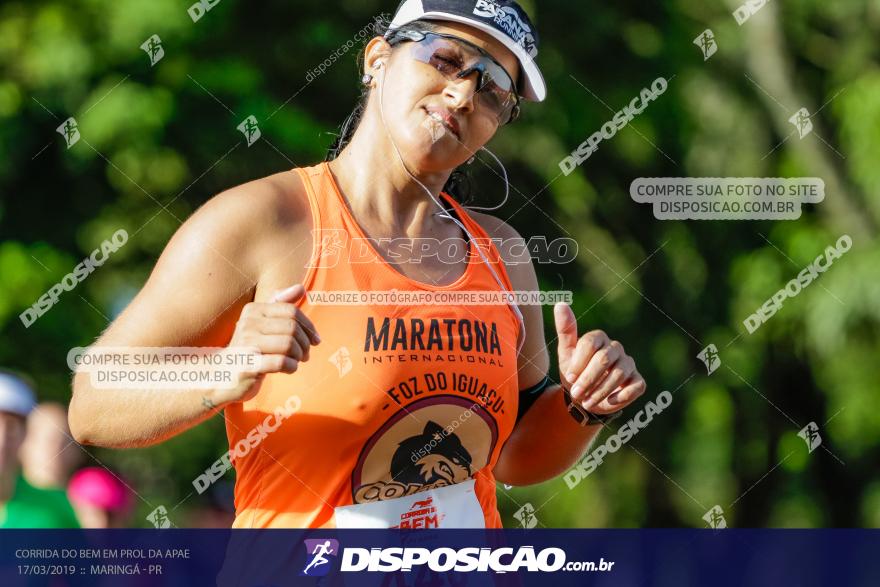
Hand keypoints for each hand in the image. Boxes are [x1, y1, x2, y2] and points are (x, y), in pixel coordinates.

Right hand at [214, 284, 320, 404]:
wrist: (224, 375)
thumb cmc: (250, 348)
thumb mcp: (263, 323)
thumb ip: (281, 304)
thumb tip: (301, 288)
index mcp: (253, 310)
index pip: (291, 311)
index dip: (309, 326)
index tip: (315, 340)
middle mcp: (247, 323)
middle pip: (292, 328)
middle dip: (305, 344)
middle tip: (305, 354)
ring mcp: (246, 344)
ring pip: (288, 345)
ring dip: (298, 356)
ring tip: (296, 361)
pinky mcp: (248, 365)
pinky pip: (282, 362)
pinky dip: (292, 367)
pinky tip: (288, 369)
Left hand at [554, 302, 645, 414]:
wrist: (584, 397)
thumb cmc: (574, 373)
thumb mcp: (566, 354)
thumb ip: (565, 330)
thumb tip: (560, 304)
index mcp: (598, 338)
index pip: (590, 343)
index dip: (579, 362)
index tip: (569, 377)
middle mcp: (616, 348)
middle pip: (604, 359)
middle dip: (588, 379)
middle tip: (575, 394)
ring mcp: (628, 364)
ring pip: (619, 374)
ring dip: (600, 391)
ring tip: (586, 402)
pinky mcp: (637, 381)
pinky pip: (635, 386)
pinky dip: (621, 397)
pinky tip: (608, 402)